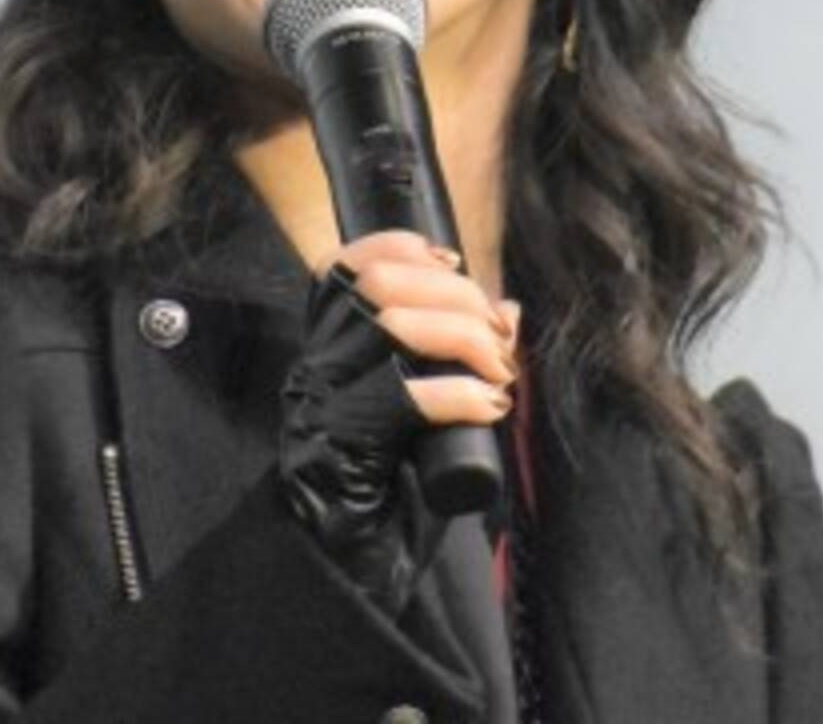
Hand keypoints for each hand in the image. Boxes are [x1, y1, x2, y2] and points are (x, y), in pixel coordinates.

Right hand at [279, 230, 518, 613]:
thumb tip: (507, 310)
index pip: (344, 264)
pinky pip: (404, 394)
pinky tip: (488, 406)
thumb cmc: (390, 496)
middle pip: (380, 282)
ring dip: (464, 335)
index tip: (454, 262)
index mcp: (328, 348)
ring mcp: (322, 400)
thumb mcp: (429, 413)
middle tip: (497, 336)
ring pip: (392, 323)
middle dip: (454, 293)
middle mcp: (316, 363)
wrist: (349, 576)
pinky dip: (459, 391)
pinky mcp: (340, 442)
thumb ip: (460, 360)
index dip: (400, 245)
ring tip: (500, 370)